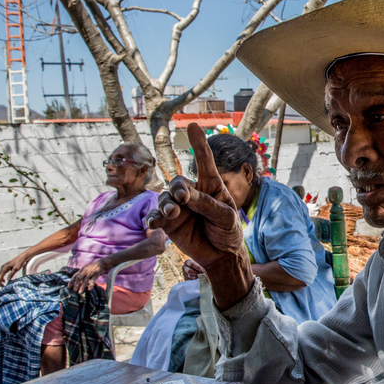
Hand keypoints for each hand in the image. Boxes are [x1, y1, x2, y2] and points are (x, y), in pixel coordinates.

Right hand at [0, 255, 28, 286]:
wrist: (21, 258)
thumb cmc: (19, 263)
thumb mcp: (15, 269)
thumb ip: (11, 274)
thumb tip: (8, 280)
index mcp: (4, 267)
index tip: (1, 286)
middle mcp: (3, 267)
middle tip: (2, 286)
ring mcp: (4, 267)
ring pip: (0, 275)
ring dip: (0, 280)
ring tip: (3, 284)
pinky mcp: (6, 268)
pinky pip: (2, 273)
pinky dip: (2, 277)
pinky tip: (4, 280)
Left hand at [69, 259, 110, 293]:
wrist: (103, 262)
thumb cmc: (94, 267)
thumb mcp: (86, 270)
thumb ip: (82, 275)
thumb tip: (79, 283)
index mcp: (82, 270)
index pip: (75, 276)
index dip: (71, 281)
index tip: (69, 287)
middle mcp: (85, 271)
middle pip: (79, 278)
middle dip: (76, 284)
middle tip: (74, 290)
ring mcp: (91, 272)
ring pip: (85, 280)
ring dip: (82, 286)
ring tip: (79, 292)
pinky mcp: (96, 274)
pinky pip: (93, 280)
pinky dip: (91, 285)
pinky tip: (89, 289)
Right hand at [147, 123, 251, 308]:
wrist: (222, 256)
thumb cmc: (228, 232)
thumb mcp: (227, 218)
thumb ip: (209, 205)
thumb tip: (187, 196)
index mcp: (212, 186)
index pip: (204, 162)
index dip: (199, 145)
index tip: (194, 126)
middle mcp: (193, 194)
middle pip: (179, 182)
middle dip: (179, 188)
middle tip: (183, 198)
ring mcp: (179, 208)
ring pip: (165, 198)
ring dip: (166, 204)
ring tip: (174, 212)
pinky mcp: (169, 223)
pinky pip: (156, 217)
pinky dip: (154, 218)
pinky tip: (155, 223)